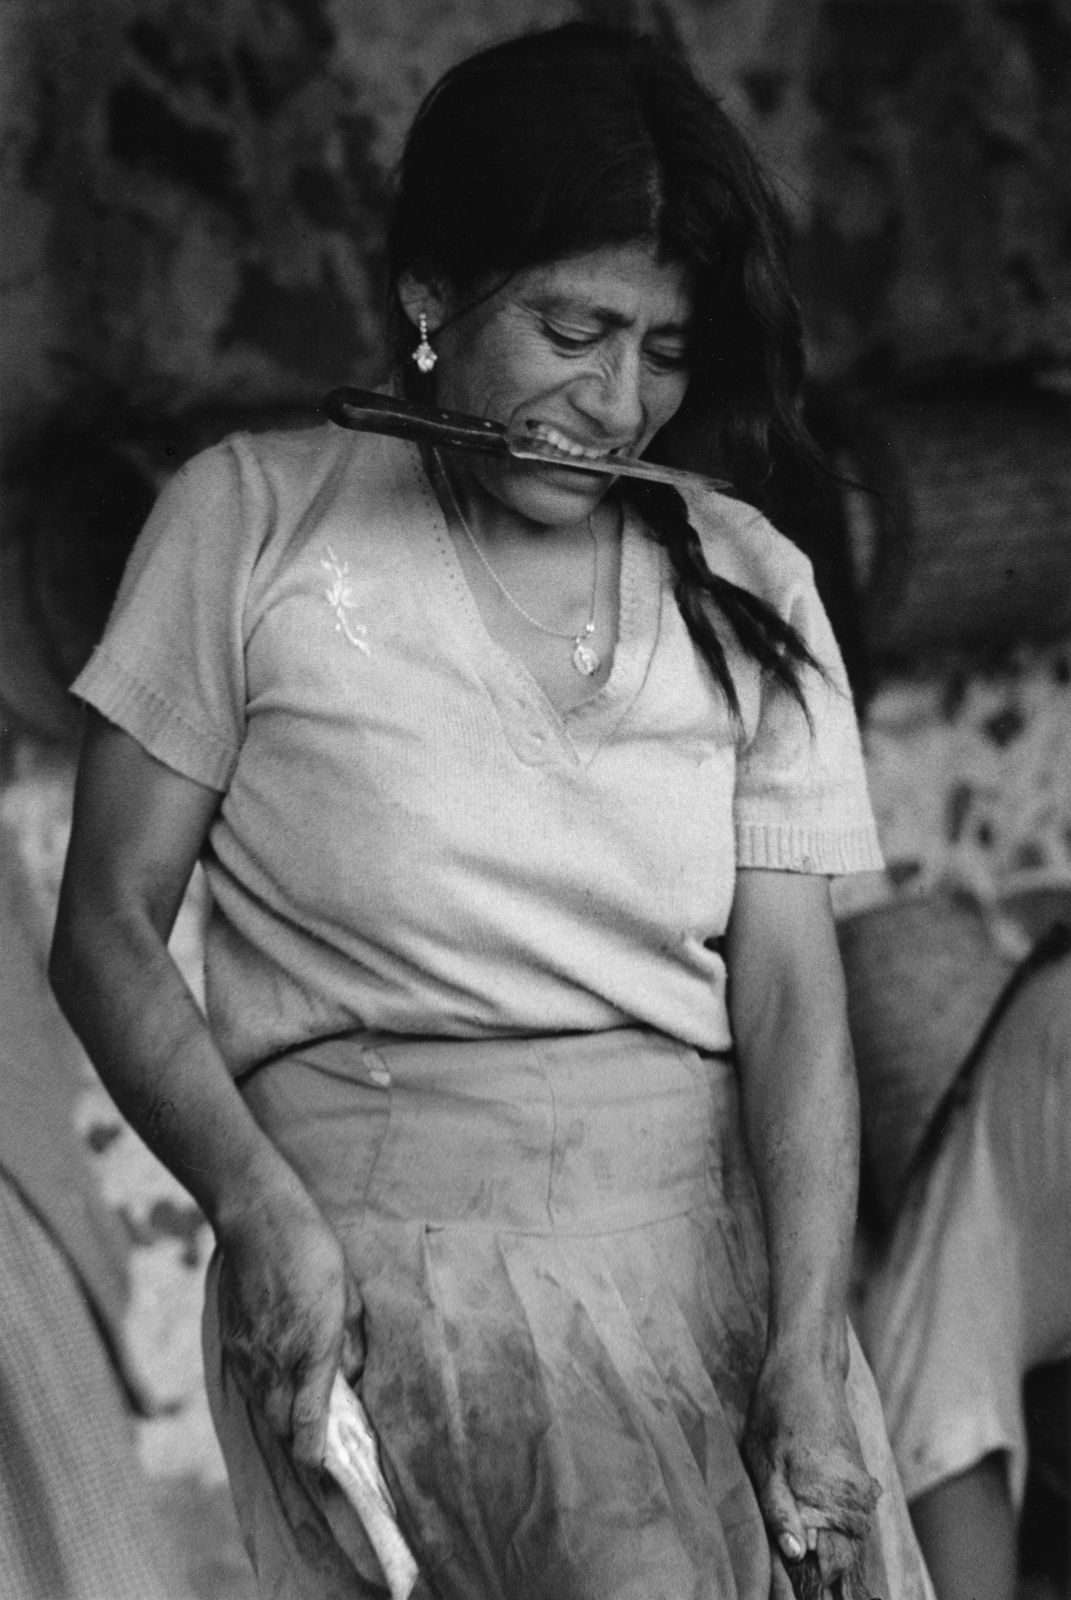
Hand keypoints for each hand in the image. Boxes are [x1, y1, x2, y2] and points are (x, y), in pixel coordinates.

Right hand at [216, 1184, 364, 1468]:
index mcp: (313, 1353)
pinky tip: (279, 1365)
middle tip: (321, 1428)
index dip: (317, 1457)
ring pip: (264, 1407)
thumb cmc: (312, 1251)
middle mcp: (276, 1363)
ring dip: (283, 1411)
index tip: (327, 1464)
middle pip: (283, 1427)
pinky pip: (248, 1381)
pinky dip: (265, 1386)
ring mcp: (248, 1355)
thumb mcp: (348, 1293)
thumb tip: (350, 1375)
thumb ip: (351, 1342)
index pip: (309, 1429)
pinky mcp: (231, 1344)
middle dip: (301, 1436)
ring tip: (302, 1395)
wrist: (257, 1222)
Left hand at [743, 1347, 879, 1599]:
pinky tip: (812, 1531)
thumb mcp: (763, 1459)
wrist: (809, 1364)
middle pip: (845, 1559)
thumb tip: (796, 1556)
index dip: (811, 1587)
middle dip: (822, 1576)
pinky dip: (834, 1530)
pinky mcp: (858, 1476)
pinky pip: (850, 1517)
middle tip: (793, 1583)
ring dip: (829, 1555)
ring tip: (801, 1564)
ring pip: (850, 1539)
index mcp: (830, 1499)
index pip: (832, 1568)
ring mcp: (859, 1487)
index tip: (793, 1592)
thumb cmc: (778, 1408)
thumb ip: (779, 1509)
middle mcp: (853, 1499)